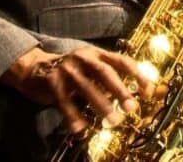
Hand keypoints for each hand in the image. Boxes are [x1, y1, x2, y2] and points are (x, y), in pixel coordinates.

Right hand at [0, 45, 152, 133]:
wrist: (34, 67)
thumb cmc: (71, 70)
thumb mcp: (91, 67)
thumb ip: (110, 76)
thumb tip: (134, 92)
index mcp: (97, 53)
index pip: (122, 61)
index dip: (137, 75)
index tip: (148, 91)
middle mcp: (83, 57)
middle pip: (105, 72)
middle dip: (120, 90)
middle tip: (131, 107)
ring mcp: (67, 69)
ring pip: (86, 87)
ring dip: (101, 104)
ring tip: (112, 120)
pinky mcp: (52, 82)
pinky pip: (65, 101)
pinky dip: (73, 116)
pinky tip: (81, 129)